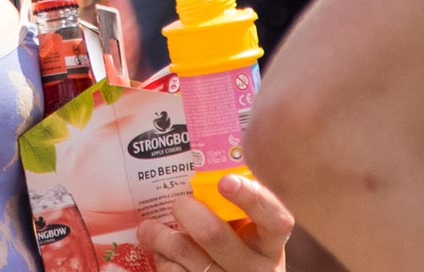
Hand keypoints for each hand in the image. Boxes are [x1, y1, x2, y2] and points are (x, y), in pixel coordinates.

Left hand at [138, 175, 292, 271]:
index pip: (275, 219)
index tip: (225, 181)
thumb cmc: (241, 251)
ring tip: (149, 228)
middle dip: (187, 211)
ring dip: (160, 236)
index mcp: (270, 243)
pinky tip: (161, 253)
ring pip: (185, 252)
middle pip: (213, 234)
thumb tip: (208, 161)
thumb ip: (237, 205)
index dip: (251, 198)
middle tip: (179, 204)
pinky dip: (162, 259)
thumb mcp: (251, 232)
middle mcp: (254, 268)